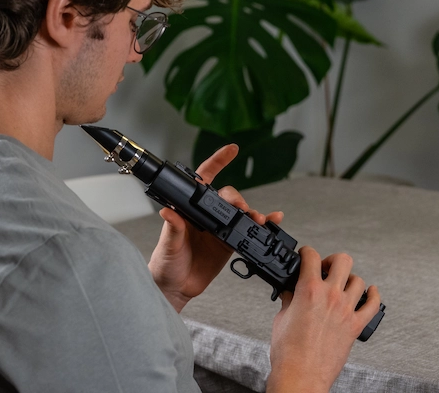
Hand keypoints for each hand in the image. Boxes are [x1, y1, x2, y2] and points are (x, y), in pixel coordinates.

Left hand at [147, 144, 283, 312]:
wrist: (176, 288)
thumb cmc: (165, 264)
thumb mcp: (167, 245)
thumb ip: (172, 229)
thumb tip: (167, 212)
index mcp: (189, 211)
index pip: (202, 181)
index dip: (217, 162)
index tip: (231, 150)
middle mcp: (205, 217)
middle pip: (226, 197)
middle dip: (237, 198)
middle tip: (240, 208)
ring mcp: (218, 229)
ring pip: (239, 212)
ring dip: (251, 212)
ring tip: (259, 218)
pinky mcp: (228, 243)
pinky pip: (247, 230)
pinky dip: (263, 225)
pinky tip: (273, 221)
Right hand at [267, 248, 381, 392]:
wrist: (300, 375)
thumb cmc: (288, 352)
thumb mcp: (281, 318)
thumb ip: (289, 300)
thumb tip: (290, 293)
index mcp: (308, 290)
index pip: (311, 256)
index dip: (306, 252)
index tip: (305, 256)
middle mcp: (331, 296)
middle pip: (342, 260)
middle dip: (332, 260)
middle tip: (325, 268)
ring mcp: (346, 310)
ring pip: (359, 280)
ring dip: (349, 279)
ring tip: (342, 285)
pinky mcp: (355, 326)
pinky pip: (373, 305)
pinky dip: (374, 296)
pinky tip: (371, 292)